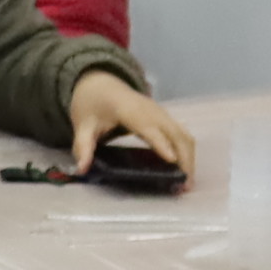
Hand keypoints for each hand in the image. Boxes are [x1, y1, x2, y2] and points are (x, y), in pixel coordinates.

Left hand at [67, 76, 192, 176]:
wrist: (101, 83)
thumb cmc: (92, 104)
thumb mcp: (82, 124)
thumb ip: (82, 145)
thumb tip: (81, 168)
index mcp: (128, 109)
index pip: (148, 127)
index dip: (160, 143)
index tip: (171, 160)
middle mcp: (150, 109)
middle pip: (174, 133)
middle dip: (183, 158)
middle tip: (182, 186)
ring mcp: (160, 112)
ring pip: (183, 134)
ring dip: (189, 158)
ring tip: (186, 183)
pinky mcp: (165, 117)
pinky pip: (181, 134)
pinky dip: (186, 152)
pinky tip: (183, 170)